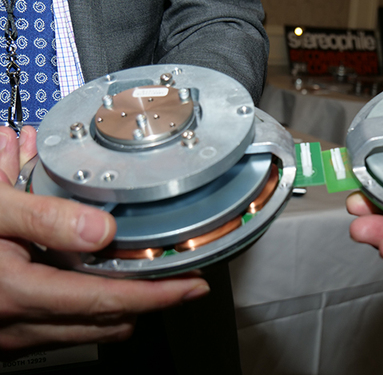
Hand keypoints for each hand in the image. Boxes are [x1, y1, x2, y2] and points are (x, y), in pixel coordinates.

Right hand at [0, 126, 209, 357]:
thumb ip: (45, 217)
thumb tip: (104, 229)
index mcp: (15, 291)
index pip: (107, 302)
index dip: (158, 296)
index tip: (193, 287)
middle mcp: (14, 324)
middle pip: (104, 323)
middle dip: (148, 304)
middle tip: (179, 282)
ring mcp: (7, 335)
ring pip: (84, 332)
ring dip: (120, 310)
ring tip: (146, 284)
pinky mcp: (3, 333)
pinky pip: (60, 331)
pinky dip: (88, 312)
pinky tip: (94, 288)